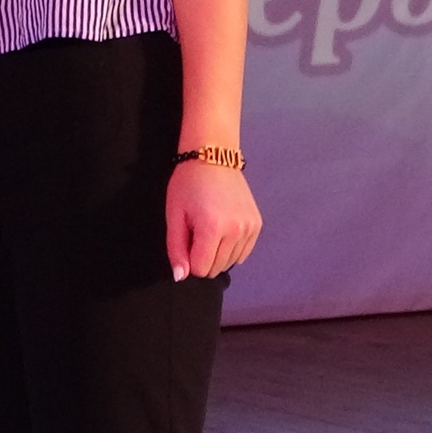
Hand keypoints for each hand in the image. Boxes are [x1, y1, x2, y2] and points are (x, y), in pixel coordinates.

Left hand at [165, 160, 259, 281]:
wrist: (213, 155)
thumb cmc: (188, 183)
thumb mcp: (174, 215)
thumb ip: (176, 249)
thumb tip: (181, 277)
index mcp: (212, 229)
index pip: (199, 269)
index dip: (188, 258)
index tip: (187, 237)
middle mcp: (235, 231)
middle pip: (216, 268)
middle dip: (202, 257)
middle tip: (197, 230)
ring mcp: (249, 228)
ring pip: (230, 262)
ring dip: (217, 253)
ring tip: (210, 227)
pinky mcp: (257, 225)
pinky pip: (243, 253)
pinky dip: (231, 248)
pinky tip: (223, 229)